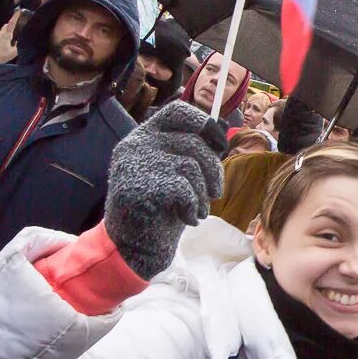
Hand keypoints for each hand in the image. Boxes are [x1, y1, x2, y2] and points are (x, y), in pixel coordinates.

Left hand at [0, 11, 20, 63]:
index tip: (18, 11)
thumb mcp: (13, 53)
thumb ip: (18, 46)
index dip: (15, 17)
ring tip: (14, 33)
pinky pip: (1, 35)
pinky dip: (5, 35)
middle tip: (18, 22)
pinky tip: (8, 41)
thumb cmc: (0, 57)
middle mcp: (0, 35)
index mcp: (6, 36)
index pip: (11, 24)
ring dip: (8, 29)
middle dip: (12, 23)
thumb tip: (21, 42)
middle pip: (6, 25)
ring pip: (3, 30)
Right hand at [104, 101, 227, 279]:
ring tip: (199, 210)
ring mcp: (135, 164)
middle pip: (193, 141)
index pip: (178, 112)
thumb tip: (223, 131)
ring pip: (192, 165)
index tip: (220, 145)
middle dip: (213, 170)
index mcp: (145, 136)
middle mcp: (136, 144)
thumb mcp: (177, 173)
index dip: (205, 124)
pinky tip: (188, 218)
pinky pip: (184, 189)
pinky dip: (193, 207)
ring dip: (204, 193)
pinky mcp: (138, 187)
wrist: (134, 246)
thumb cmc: (161, 208)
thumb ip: (193, 151)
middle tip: (215, 193)